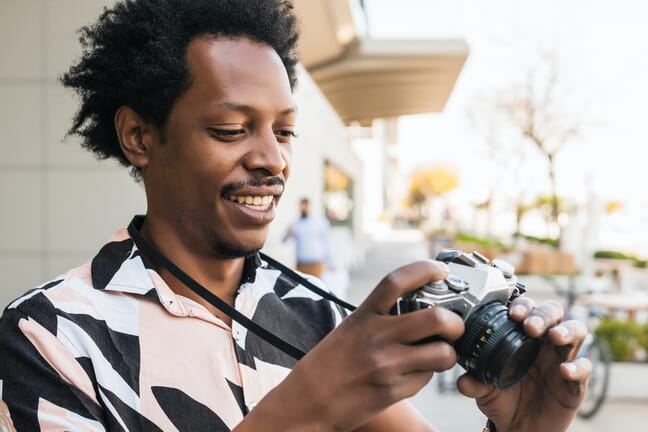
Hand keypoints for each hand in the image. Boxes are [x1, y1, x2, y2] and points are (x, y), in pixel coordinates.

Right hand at [246, 260, 463, 431]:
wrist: (307, 401)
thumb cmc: (329, 363)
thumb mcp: (351, 328)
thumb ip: (381, 317)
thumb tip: (420, 307)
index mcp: (364, 315)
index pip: (398, 281)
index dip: (425, 269)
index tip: (441, 270)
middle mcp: (376, 336)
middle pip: (435, 318)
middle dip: (455, 321)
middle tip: (454, 324)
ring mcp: (386, 365)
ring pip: (442, 353)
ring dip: (448, 353)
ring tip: (439, 353)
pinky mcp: (392, 391)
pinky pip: (426, 379)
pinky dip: (428, 374)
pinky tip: (413, 373)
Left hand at [457, 298, 590, 431]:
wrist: (518, 428)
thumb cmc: (504, 400)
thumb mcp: (485, 390)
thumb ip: (474, 382)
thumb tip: (462, 381)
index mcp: (523, 337)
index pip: (528, 310)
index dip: (523, 306)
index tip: (513, 313)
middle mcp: (545, 343)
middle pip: (554, 313)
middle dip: (544, 314)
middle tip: (530, 326)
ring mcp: (563, 359)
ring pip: (577, 332)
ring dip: (567, 330)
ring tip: (554, 336)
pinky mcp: (576, 382)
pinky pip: (585, 368)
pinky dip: (578, 367)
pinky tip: (565, 370)